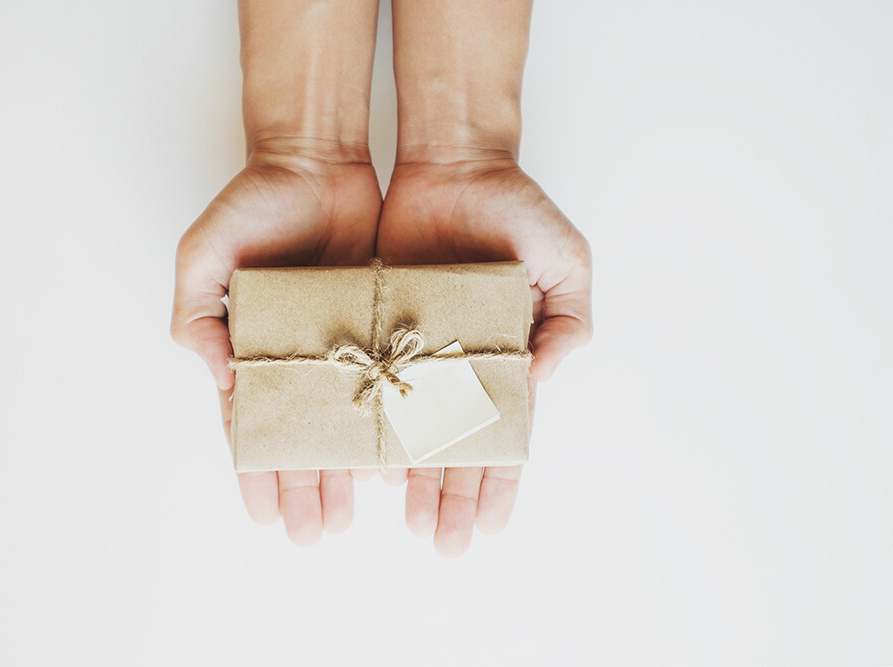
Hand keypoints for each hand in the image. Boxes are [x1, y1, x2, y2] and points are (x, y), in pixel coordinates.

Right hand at [172, 145, 381, 544]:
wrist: (317, 159)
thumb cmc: (252, 201)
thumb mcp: (203, 253)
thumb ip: (197, 314)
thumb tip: (219, 376)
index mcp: (250, 346)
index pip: (252, 424)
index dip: (258, 470)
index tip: (266, 515)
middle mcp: (296, 353)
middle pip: (301, 434)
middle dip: (304, 487)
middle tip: (314, 533)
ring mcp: (342, 342)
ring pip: (346, 421)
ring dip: (345, 469)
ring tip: (351, 514)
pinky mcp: (382, 323)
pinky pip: (389, 382)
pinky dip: (388, 421)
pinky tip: (393, 462)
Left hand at [376, 153, 592, 555]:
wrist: (455, 165)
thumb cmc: (518, 209)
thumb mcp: (565, 260)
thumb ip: (568, 321)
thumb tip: (542, 380)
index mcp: (508, 357)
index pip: (504, 435)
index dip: (498, 482)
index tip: (489, 528)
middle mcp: (460, 363)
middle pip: (456, 445)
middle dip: (452, 496)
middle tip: (442, 544)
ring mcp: (417, 348)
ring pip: (412, 427)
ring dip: (411, 478)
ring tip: (406, 522)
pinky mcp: (378, 326)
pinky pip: (372, 386)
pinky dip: (372, 424)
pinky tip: (366, 467)